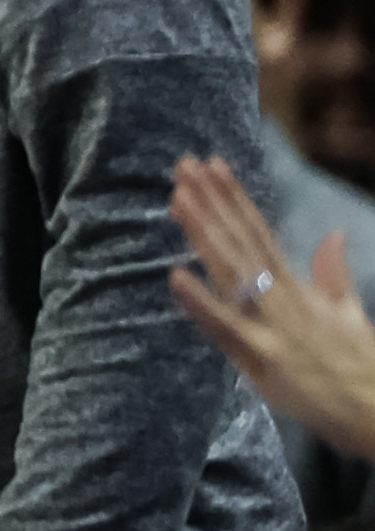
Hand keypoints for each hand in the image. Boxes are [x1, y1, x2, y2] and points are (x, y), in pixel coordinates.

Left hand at [172, 154, 374, 456]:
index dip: (235, 200)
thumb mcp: (349, 313)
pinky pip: (225, 326)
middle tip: (184, 165)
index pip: (260, 233)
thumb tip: (334, 235)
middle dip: (212, 203)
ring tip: (178, 197)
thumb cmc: (358, 365)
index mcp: (297, 287)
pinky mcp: (261, 357)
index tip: (213, 167)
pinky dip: (200, 301)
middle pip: (241, 242)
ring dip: (203, 234)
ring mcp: (270, 325)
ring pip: (231, 272)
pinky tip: (175, 275)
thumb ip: (333, 274)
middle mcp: (281, 298)